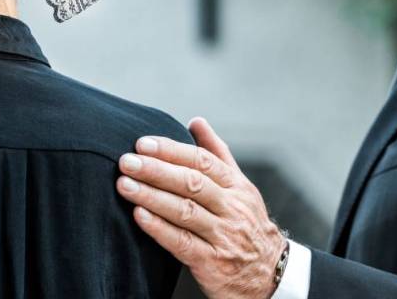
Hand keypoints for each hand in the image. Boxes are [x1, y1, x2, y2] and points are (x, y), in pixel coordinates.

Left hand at [117, 118, 286, 298]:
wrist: (271, 274)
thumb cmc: (247, 225)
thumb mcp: (241, 187)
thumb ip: (218, 154)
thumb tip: (196, 121)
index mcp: (237, 187)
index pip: (203, 161)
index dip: (172, 150)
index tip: (143, 143)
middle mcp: (232, 208)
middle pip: (192, 183)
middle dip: (157, 170)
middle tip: (127, 161)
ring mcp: (223, 236)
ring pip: (185, 211)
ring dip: (152, 196)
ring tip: (125, 185)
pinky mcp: (212, 262)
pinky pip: (182, 243)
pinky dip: (160, 228)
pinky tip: (139, 216)